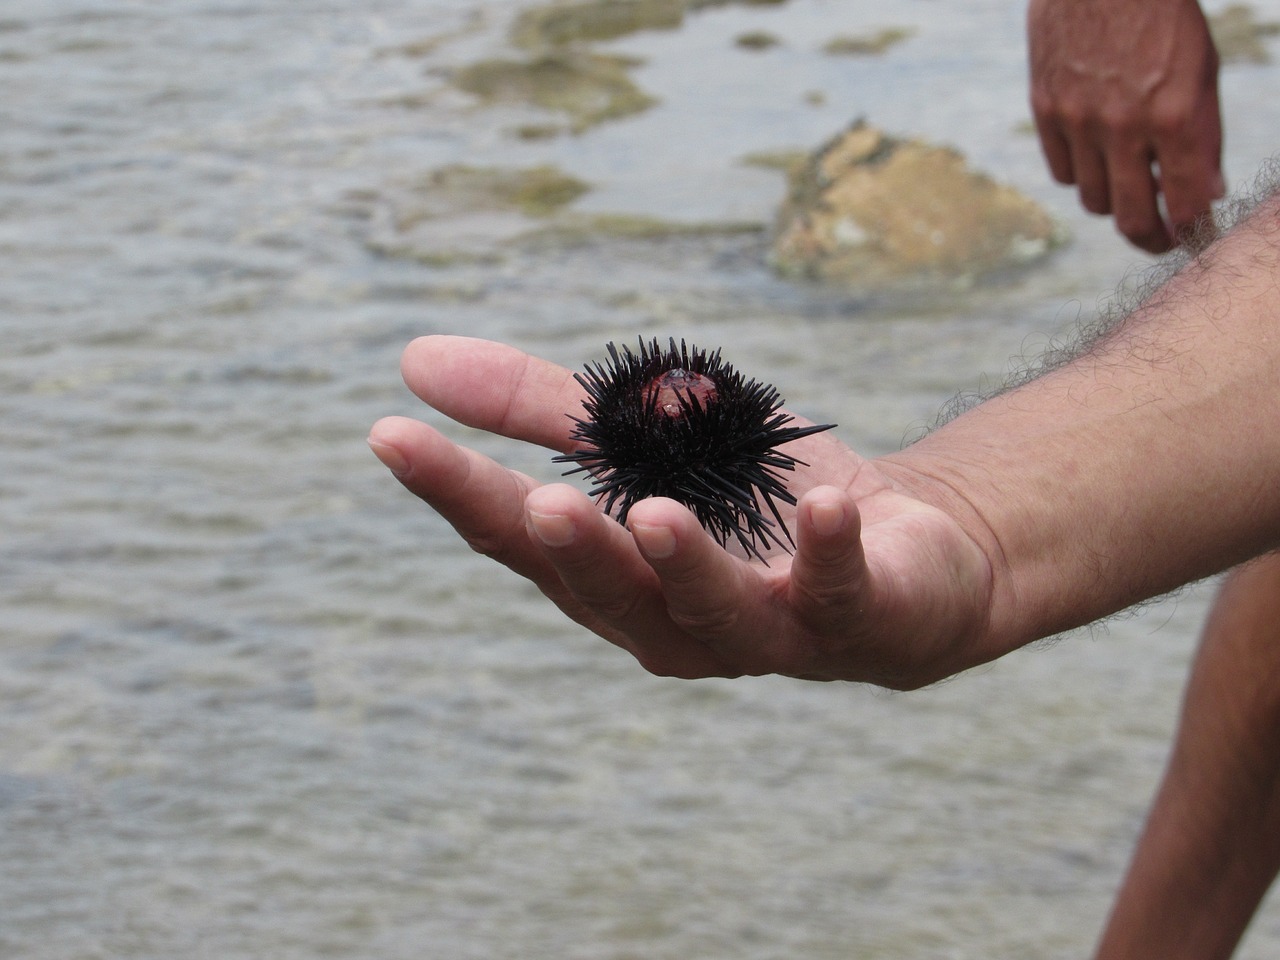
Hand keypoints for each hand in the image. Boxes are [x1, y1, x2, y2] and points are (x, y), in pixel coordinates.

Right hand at [368, 336, 994, 687]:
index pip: (522, 543)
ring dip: (685, 565)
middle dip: (574, 553)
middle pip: (611, 594)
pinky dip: (828, 552)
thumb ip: (543, 410)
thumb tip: (413, 360)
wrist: (910, 557)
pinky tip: (822, 509)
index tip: (391, 435)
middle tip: (533, 507)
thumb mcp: (649, 441)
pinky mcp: (856, 617)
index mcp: (616, 579)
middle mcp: (675, 622)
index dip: (459, 492)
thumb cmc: (759, 508)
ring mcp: (767, 630)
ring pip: (714, 612)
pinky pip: (840, 591)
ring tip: (652, 516)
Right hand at [1028, 0, 1223, 252]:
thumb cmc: (1163, 19)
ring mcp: (1079, 120)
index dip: (1192, 230)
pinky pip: (1064, 172)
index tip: (1194, 237)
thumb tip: (1206, 196)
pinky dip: (1083, 173)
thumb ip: (1204, 137)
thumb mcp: (1201, 72)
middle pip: (1133, 219)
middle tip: (1163, 239)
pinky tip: (1098, 155)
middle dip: (1153, 238)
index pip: (1186, 203)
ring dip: (1116, 201)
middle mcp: (1125, 125)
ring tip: (1131, 186)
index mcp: (1176, 114)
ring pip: (1095, 201)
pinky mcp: (1046, 110)